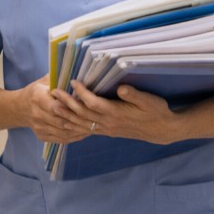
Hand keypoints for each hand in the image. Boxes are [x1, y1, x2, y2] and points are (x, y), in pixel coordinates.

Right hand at [24, 75, 95, 143]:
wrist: (20, 108)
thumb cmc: (36, 91)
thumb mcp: (44, 81)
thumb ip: (59, 77)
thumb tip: (77, 69)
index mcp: (37, 98)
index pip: (55, 106)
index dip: (70, 106)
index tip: (84, 103)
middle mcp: (37, 114)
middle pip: (61, 120)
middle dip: (78, 119)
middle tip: (95, 118)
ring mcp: (39, 127)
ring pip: (63, 131)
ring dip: (79, 129)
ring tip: (94, 125)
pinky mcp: (41, 136)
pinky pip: (61, 139)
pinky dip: (74, 137)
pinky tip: (84, 132)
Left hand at [51, 79, 177, 144]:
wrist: (161, 130)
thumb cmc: (156, 112)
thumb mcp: (150, 101)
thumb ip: (135, 94)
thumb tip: (121, 87)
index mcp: (116, 113)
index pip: (94, 103)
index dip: (82, 92)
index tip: (72, 81)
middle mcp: (108, 123)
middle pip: (82, 113)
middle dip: (67, 103)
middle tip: (53, 92)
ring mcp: (107, 129)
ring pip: (81, 124)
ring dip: (66, 115)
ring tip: (52, 107)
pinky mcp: (107, 132)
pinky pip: (86, 130)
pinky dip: (73, 126)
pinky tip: (65, 122)